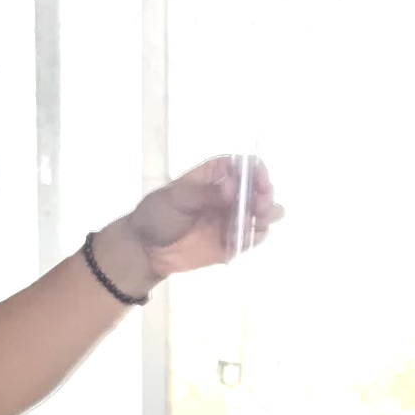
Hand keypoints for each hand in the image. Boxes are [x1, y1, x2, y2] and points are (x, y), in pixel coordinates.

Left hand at [107, 156, 281, 288]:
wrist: (147, 248)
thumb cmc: (158, 214)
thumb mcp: (176, 199)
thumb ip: (203, 194)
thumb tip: (231, 187)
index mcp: (217, 175)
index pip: (245, 166)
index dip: (257, 171)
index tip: (261, 182)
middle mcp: (232, 194)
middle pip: (261, 189)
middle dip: (266, 196)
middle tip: (259, 207)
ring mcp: (235, 219)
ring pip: (264, 214)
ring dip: (267, 216)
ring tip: (256, 222)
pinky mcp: (234, 242)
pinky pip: (253, 239)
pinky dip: (253, 238)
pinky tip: (241, 240)